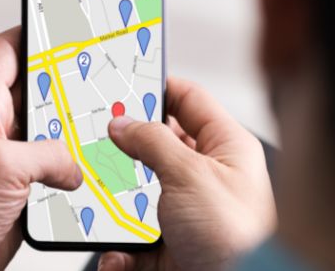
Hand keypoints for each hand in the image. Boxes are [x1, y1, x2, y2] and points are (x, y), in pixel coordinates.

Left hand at [0, 27, 82, 269]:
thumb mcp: (0, 167)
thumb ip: (47, 154)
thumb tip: (74, 165)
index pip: (7, 49)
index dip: (35, 30)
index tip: (68, 22)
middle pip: (38, 89)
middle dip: (70, 83)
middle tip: (106, 74)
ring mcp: (5, 158)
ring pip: (51, 131)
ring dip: (76, 132)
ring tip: (108, 122)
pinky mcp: (17, 189)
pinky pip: (53, 168)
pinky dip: (75, 169)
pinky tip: (96, 170)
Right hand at [98, 78, 276, 270]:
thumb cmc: (238, 238)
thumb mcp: (191, 175)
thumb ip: (153, 141)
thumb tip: (123, 122)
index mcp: (225, 148)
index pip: (188, 100)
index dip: (156, 87)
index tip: (120, 84)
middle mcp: (206, 177)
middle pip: (153, 148)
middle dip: (124, 149)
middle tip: (96, 141)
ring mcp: (186, 212)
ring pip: (136, 194)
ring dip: (114, 203)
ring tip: (100, 201)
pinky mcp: (169, 246)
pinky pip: (131, 240)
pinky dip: (118, 248)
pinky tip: (118, 251)